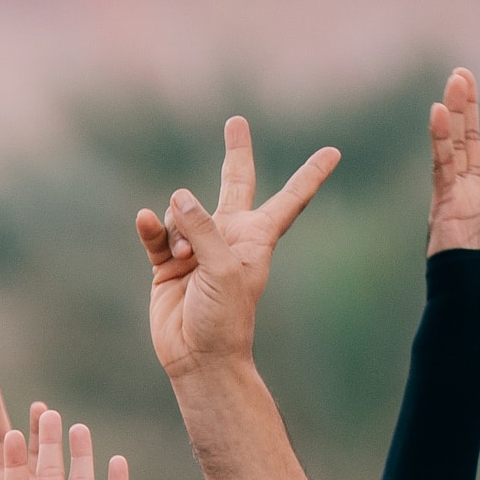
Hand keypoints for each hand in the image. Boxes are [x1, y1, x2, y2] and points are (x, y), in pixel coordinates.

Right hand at [137, 117, 340, 380]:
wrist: (198, 356)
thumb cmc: (225, 316)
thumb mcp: (224, 267)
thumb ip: (202, 228)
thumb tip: (177, 197)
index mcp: (257, 237)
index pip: (290, 198)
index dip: (311, 175)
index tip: (333, 152)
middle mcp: (228, 236)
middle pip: (234, 184)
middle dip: (235, 154)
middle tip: (236, 122)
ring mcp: (196, 249)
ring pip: (183, 214)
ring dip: (179, 227)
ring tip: (183, 260)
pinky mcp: (167, 265)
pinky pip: (157, 234)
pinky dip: (151, 227)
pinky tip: (146, 220)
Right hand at [426, 70, 479, 318]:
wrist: (475, 317)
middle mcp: (474, 199)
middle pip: (471, 143)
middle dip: (468, 109)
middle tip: (462, 75)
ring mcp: (456, 200)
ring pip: (455, 146)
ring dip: (454, 111)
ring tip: (455, 77)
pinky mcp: (442, 206)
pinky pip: (441, 167)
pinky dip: (438, 140)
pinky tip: (437, 111)